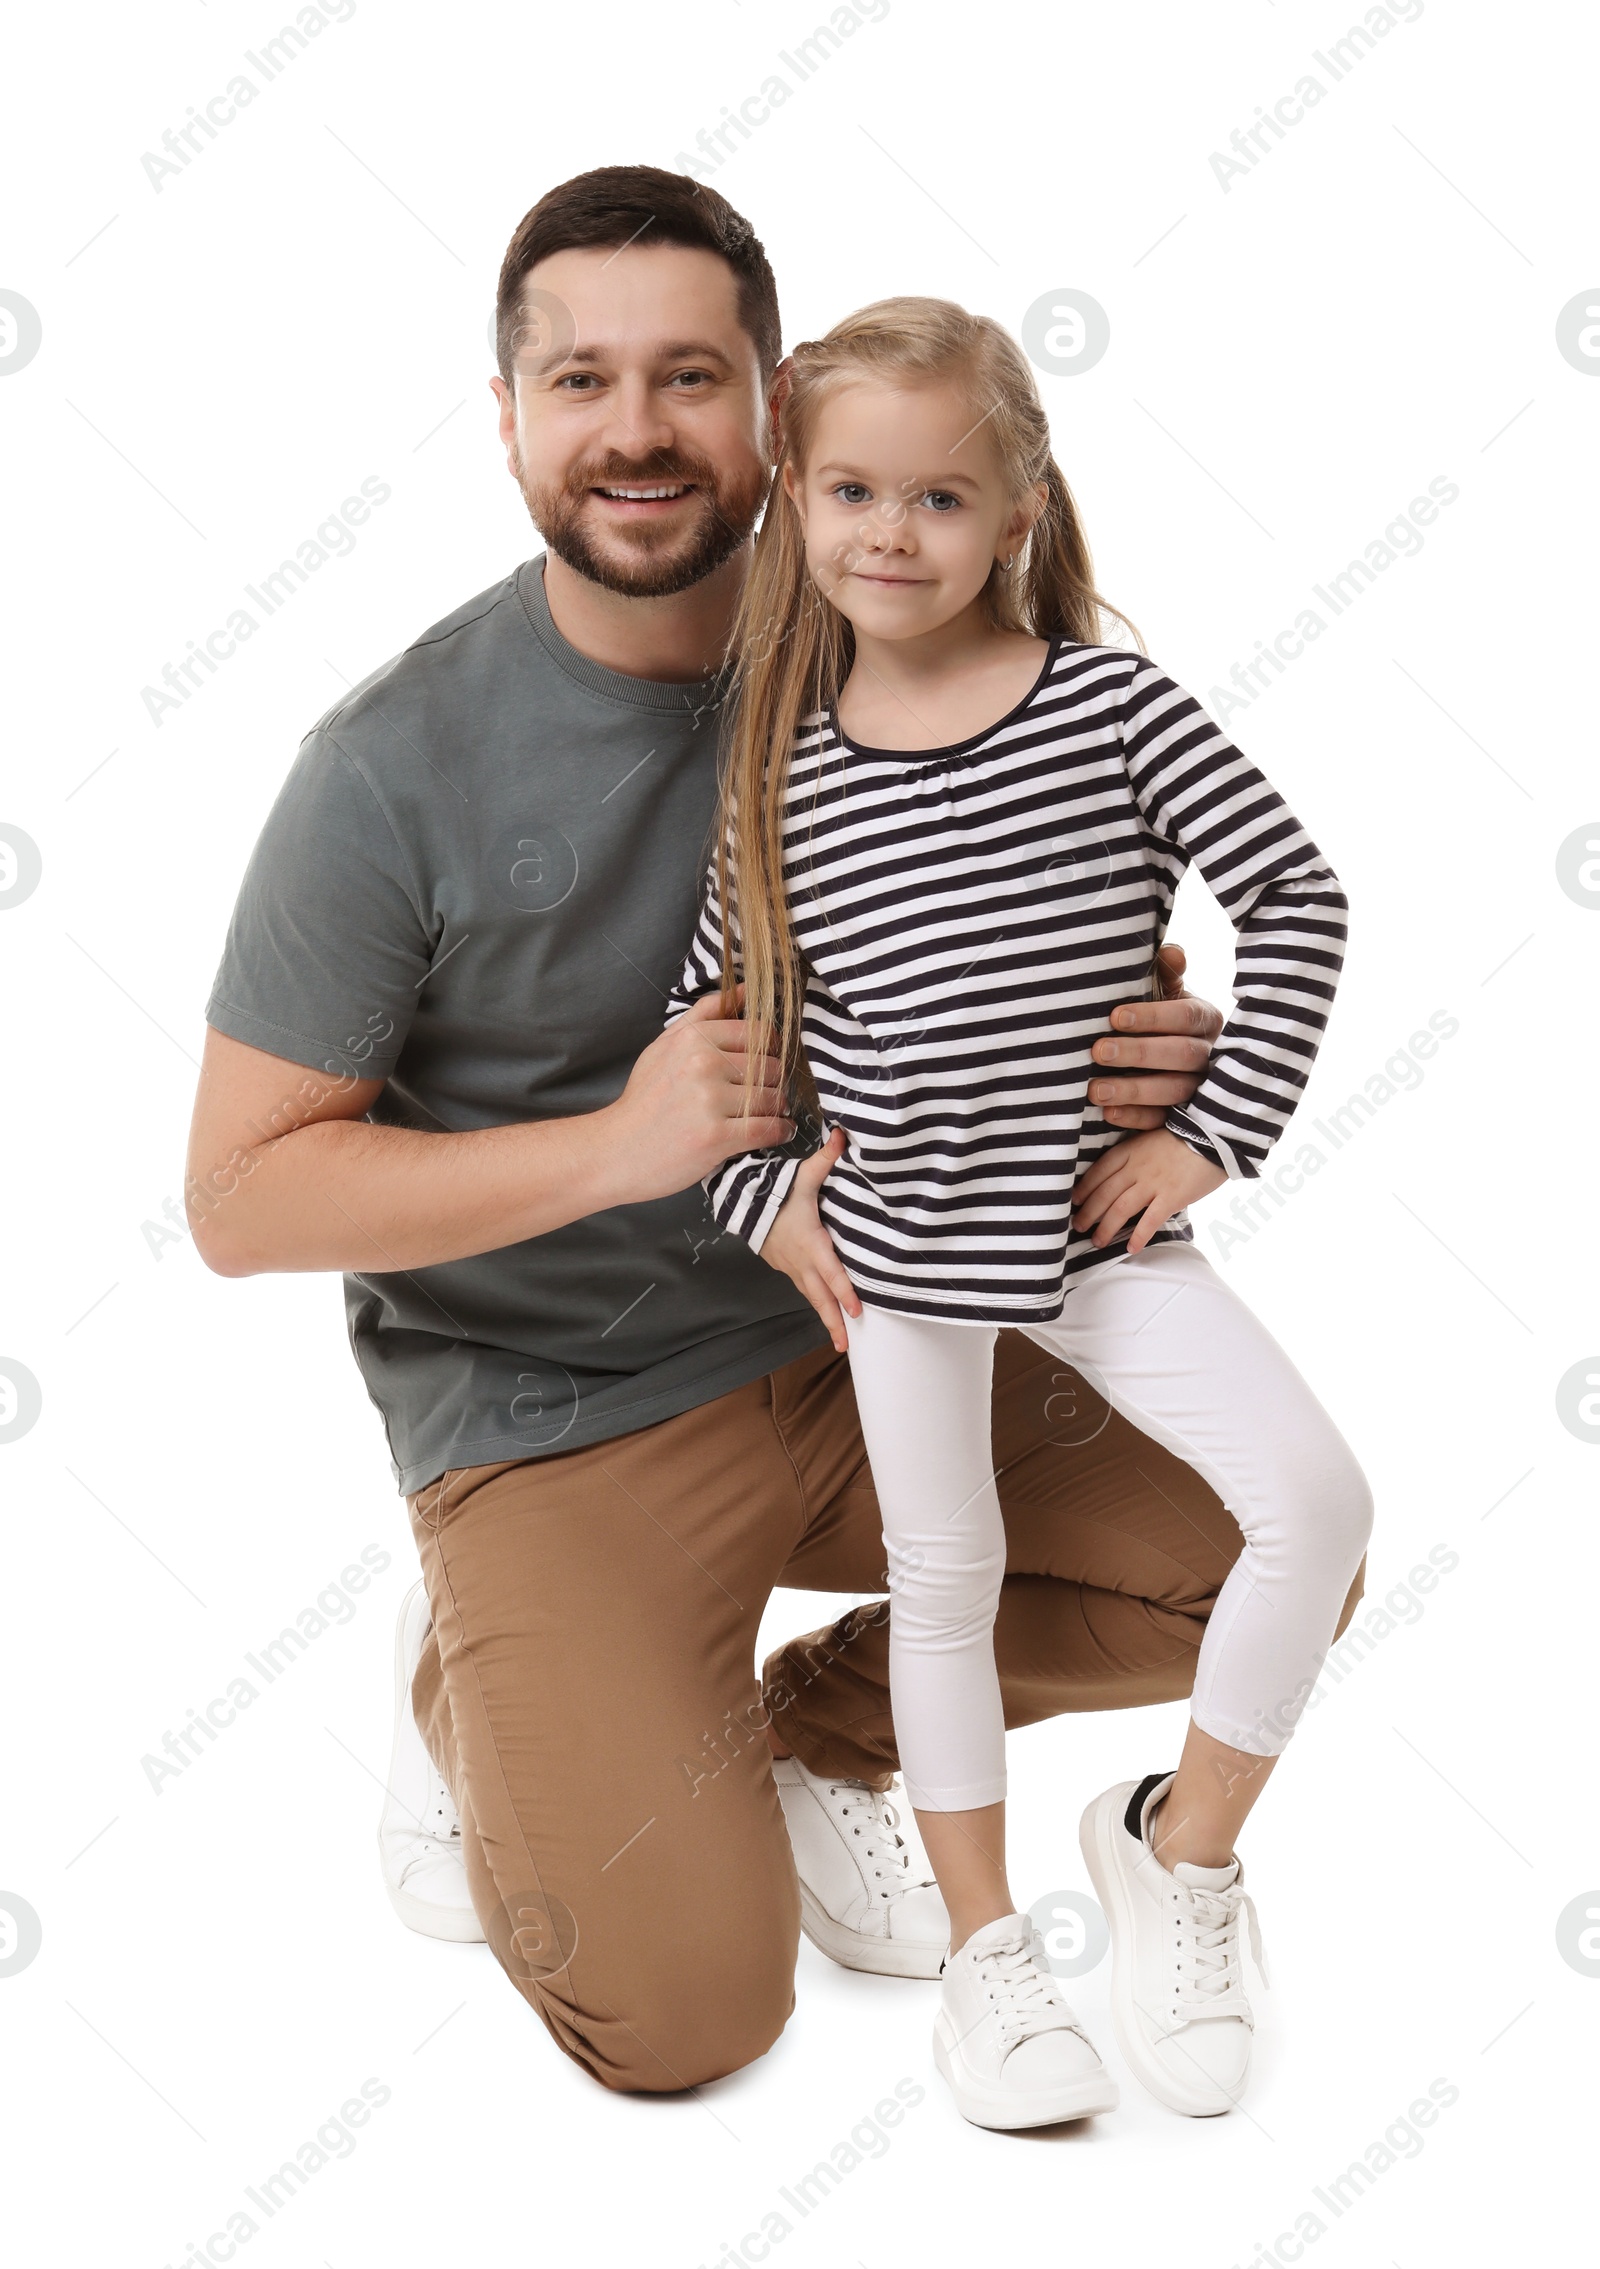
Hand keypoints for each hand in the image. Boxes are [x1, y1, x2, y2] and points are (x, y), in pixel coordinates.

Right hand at [596, 991, 793, 1203]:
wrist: (617, 1150)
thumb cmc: (645, 1100)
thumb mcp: (665, 1045)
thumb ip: (704, 1013)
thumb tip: (744, 987)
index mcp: (692, 1038)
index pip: (760, 1032)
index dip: (771, 1050)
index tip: (765, 1066)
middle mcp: (702, 1063)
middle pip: (771, 1066)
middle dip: (774, 1082)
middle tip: (765, 1094)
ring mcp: (709, 1100)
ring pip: (773, 1097)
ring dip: (777, 1109)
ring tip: (766, 1115)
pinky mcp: (716, 1136)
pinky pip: (769, 1128)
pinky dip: (780, 1132)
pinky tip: (777, 1132)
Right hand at [759, 1126, 861, 1351]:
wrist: (739, 1203)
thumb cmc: (773, 1191)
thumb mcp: (802, 1176)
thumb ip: (825, 1159)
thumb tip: (843, 1135)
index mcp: (809, 1242)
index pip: (830, 1271)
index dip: (844, 1291)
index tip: (857, 1311)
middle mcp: (801, 1261)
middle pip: (820, 1297)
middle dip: (834, 1321)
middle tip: (846, 1346)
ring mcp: (791, 1267)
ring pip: (811, 1297)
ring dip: (825, 1319)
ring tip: (840, 1342)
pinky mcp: (785, 1266)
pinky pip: (804, 1289)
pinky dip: (816, 1303)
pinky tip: (825, 1312)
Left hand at [1072, 1128, 1225, 1252]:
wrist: (1215, 1134)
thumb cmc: (1187, 1134)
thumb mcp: (1153, 1136)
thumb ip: (1137, 1153)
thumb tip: (1126, 1173)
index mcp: (1130, 1150)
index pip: (1100, 1170)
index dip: (1084, 1187)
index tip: (1074, 1200)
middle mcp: (1137, 1167)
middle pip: (1105, 1193)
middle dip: (1089, 1212)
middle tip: (1078, 1227)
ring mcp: (1153, 1183)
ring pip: (1121, 1209)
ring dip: (1106, 1228)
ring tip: (1098, 1242)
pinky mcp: (1172, 1197)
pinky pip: (1150, 1221)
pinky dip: (1138, 1236)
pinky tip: (1131, 1248)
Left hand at [1090, 944, 1223, 1129]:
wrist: (1160, 1062)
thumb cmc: (1158, 1021)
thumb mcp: (1163, 995)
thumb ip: (1166, 975)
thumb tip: (1171, 951)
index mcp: (1205, 1020)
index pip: (1187, 1016)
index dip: (1153, 1017)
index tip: (1115, 1016)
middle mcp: (1208, 1055)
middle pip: (1182, 1055)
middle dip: (1139, 1053)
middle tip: (1099, 1050)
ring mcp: (1199, 1090)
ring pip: (1174, 1092)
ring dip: (1133, 1090)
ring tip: (1095, 1089)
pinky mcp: (1184, 1119)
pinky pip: (1163, 1123)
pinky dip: (1135, 1117)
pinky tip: (1108, 1113)